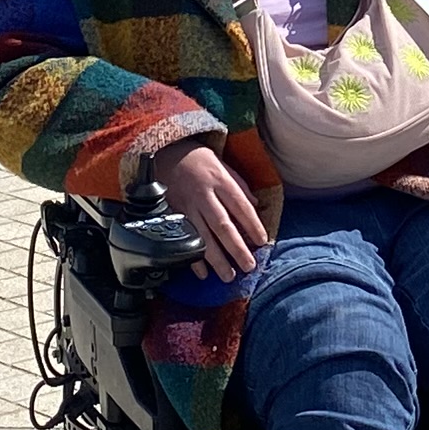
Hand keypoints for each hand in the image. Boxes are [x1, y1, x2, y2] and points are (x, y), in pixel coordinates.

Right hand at [148, 134, 265, 275]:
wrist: (165, 153)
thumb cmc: (199, 160)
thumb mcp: (223, 166)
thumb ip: (240, 186)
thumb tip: (256, 205)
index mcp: (220, 180)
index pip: (240, 205)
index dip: (252, 224)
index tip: (262, 241)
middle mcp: (204, 195)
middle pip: (223, 225)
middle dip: (237, 248)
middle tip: (249, 267)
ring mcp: (187, 206)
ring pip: (203, 237)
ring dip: (217, 259)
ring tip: (229, 276)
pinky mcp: (172, 215)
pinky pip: (183, 240)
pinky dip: (191, 258)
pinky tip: (202, 272)